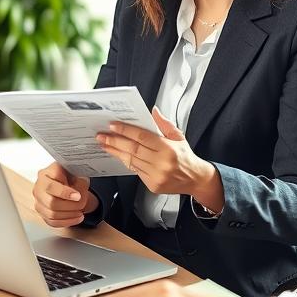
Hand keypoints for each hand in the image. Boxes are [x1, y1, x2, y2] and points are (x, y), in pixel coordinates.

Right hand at [32, 162, 97, 227]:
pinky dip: (67, 221)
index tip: (78, 196)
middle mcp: (39, 187)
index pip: (51, 186)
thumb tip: (80, 193)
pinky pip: (53, 222)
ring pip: (52, 214)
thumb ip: (78, 181)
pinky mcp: (42, 213)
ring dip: (70, 215)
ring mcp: (38, 201)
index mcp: (45, 174)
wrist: (67, 181)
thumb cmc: (70, 175)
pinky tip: (77, 217)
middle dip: (70, 206)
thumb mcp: (76, 172)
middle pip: (51, 203)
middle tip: (81, 203)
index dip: (65, 193)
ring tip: (81, 211)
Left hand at [97, 107, 224, 208]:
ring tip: (105, 144)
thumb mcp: (178, 136)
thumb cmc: (185, 156)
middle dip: (115, 141)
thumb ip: (164, 124)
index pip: (142, 137)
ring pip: (131, 161)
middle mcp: (161, 163)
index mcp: (168, 149)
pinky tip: (118, 155)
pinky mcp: (152, 185)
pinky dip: (125, 162)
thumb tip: (153, 111)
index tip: (113, 125)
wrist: (194, 179)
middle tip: (102, 136)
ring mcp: (156, 176)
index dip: (126, 130)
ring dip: (116, 152)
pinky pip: (135, 171)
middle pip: (133, 149)